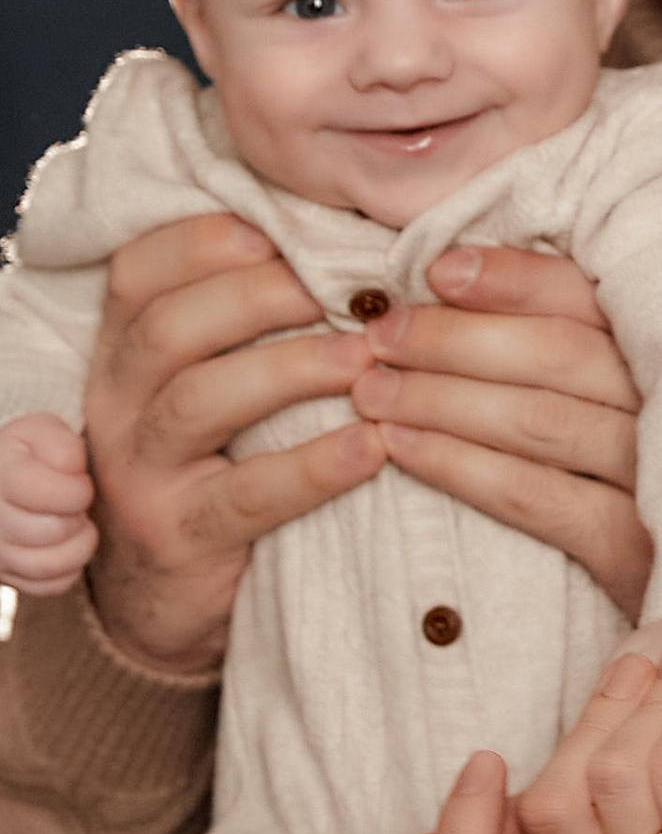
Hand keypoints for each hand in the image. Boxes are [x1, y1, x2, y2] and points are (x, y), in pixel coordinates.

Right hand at [0, 411, 97, 593]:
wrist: (5, 480)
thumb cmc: (30, 454)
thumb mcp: (43, 432)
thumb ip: (61, 445)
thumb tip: (70, 474)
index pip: (48, 494)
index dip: (78, 490)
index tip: (79, 484)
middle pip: (52, 531)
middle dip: (76, 515)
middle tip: (74, 503)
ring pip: (51, 565)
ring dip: (78, 544)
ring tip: (74, 523)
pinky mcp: (6, 576)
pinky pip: (52, 585)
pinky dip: (70, 568)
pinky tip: (64, 544)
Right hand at [84, 215, 380, 675]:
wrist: (160, 599)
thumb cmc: (215, 463)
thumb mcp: (211, 388)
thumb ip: (246, 326)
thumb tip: (348, 252)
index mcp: (123, 353)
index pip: (137, 274)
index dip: (204, 243)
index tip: (281, 234)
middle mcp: (117, 405)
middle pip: (168, 327)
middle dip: (259, 296)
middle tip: (344, 291)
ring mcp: (138, 474)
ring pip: (198, 400)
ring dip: (291, 368)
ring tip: (366, 356)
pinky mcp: (178, 537)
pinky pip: (246, 495)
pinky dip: (315, 466)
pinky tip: (373, 446)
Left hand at [349, 242, 650, 615]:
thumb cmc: (649, 473)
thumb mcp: (634, 394)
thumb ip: (577, 339)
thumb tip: (460, 277)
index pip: (592, 298)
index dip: (512, 279)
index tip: (436, 270)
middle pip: (558, 353)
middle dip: (454, 339)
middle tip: (379, 335)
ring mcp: (659, 479)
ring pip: (538, 420)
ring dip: (440, 399)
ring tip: (371, 390)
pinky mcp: (633, 548)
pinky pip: (532, 496)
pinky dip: (458, 467)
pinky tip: (402, 449)